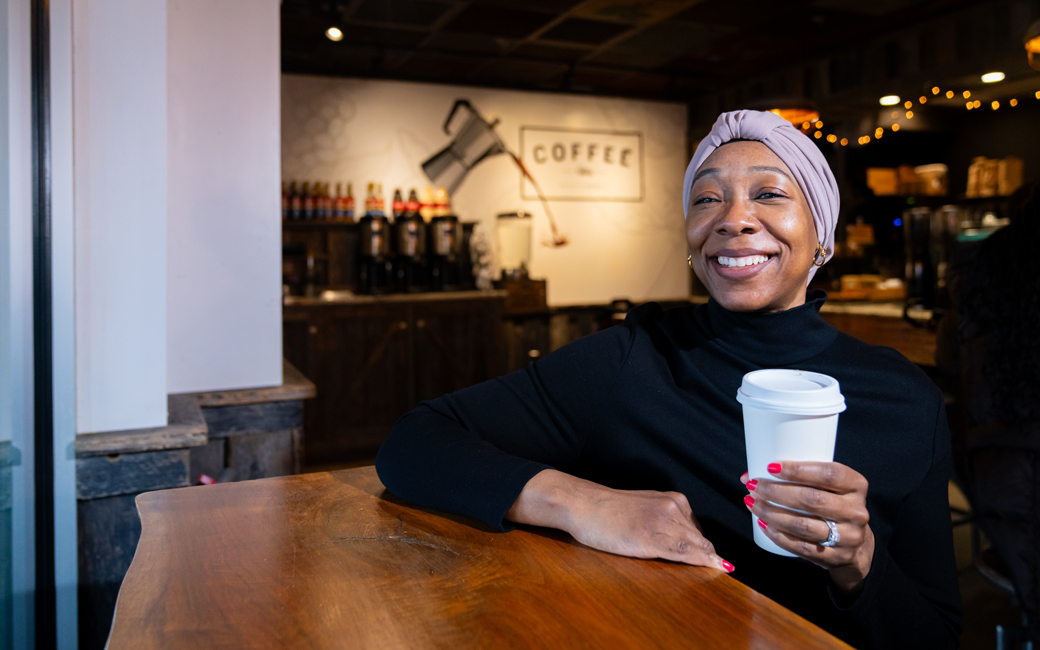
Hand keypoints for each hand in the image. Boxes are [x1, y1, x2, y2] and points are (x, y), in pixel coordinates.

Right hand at [508, 469, 733, 572]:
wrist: (583, 504)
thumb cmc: (607, 510)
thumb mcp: (644, 508)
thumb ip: (665, 520)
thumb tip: (684, 540)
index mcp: (672, 500)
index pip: (698, 528)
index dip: (706, 547)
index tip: (717, 560)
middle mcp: (673, 507)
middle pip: (701, 538)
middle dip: (709, 555)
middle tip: (719, 568)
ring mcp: (663, 522)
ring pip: (696, 546)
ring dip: (708, 560)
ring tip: (721, 569)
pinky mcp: (651, 539)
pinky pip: (684, 552)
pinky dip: (702, 561)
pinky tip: (715, 567)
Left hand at [741, 462, 873, 593]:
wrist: (857, 545)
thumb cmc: (834, 505)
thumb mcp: (830, 487)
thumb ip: (799, 478)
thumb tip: (748, 475)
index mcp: (856, 486)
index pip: (829, 474)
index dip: (798, 470)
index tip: (771, 467)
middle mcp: (855, 511)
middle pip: (812, 499)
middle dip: (776, 492)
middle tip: (754, 486)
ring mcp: (848, 537)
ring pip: (803, 525)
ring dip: (772, 514)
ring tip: (753, 504)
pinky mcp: (835, 557)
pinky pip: (801, 548)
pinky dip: (778, 536)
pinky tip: (763, 524)